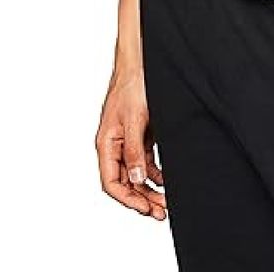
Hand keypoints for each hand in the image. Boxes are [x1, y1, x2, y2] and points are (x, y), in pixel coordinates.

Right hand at [95, 65, 166, 219]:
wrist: (141, 63)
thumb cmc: (132, 85)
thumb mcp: (134, 119)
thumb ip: (134, 151)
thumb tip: (137, 179)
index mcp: (106, 144)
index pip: (111, 183)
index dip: (128, 199)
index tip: (146, 208)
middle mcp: (115, 146)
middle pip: (125, 183)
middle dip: (142, 199)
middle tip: (160, 212)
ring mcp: (128, 141)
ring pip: (136, 174)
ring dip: (150, 189)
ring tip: (166, 202)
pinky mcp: (141, 135)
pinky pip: (146, 161)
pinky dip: (156, 173)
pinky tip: (167, 180)